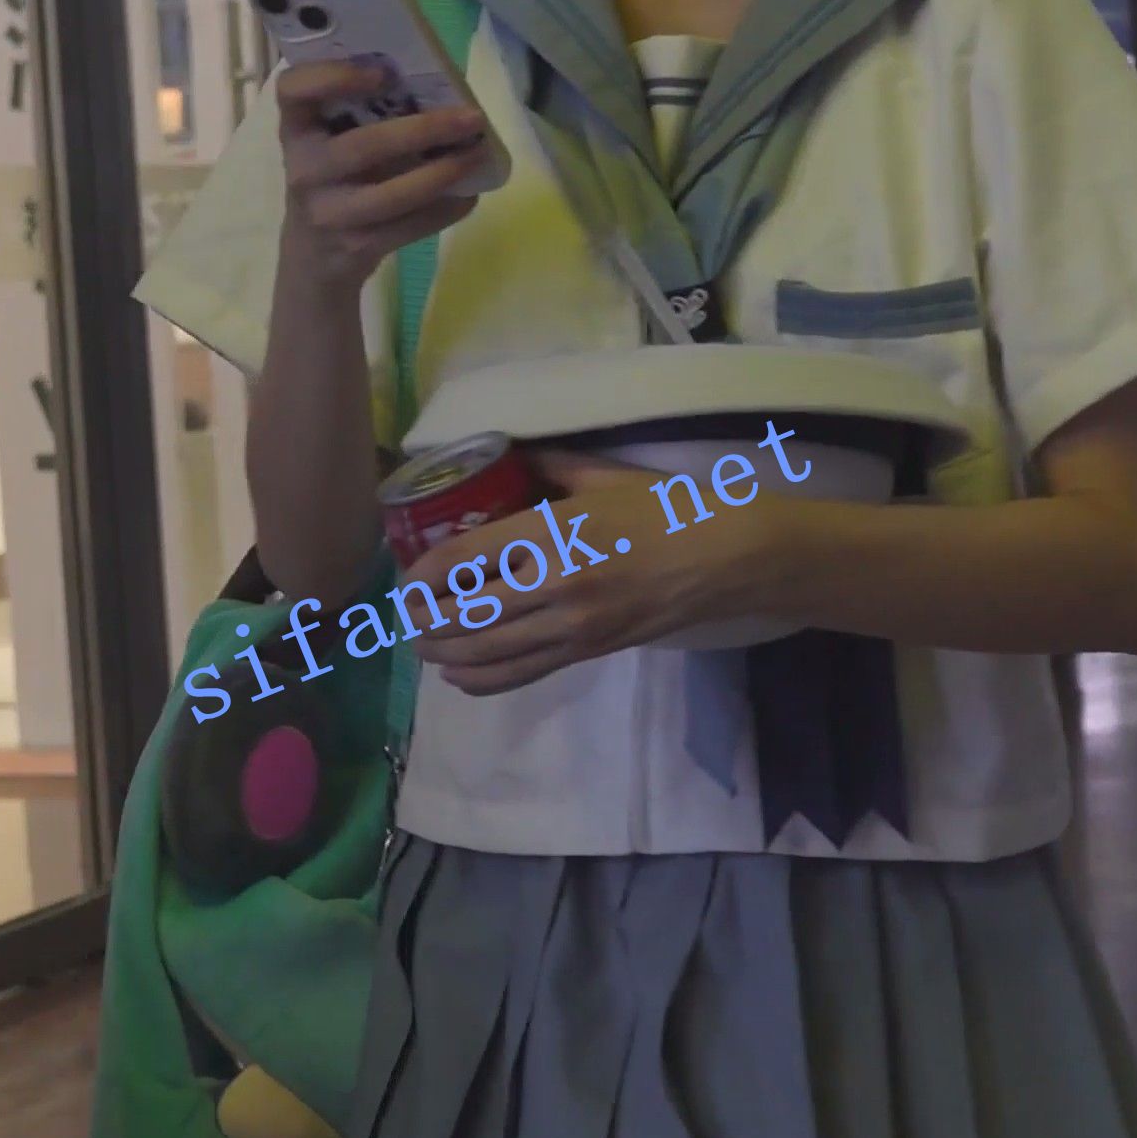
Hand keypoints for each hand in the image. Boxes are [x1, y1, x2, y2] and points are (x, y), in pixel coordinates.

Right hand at [276, 61, 491, 295]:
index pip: (293, 91)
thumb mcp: (330, 139)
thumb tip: (443, 86)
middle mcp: (304, 168)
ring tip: (478, 154)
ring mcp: (327, 212)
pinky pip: (408, 227)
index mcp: (296, 128)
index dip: (332, 77)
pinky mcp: (355, 246)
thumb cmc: (333, 177)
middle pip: (362, 147)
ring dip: (442, 174)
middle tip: (471, 118)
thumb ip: (363, 110)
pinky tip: (468, 194)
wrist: (313, 255)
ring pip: (390, 195)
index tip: (382, 72)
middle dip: (424, 130)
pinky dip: (445, 210)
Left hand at [408, 446, 796, 694]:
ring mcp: (572, 625)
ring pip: (488, 651)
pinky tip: (460, 677)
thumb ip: (554, 468)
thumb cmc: (671, 508)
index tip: (408, 578)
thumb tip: (514, 457)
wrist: (729, 558)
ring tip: (423, 647)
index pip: (466, 557)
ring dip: (445, 653)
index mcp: (553, 531)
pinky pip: (523, 674)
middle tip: (407, 617)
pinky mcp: (589, 651)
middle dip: (426, 621)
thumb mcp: (607, 476)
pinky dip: (483, 680)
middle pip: (466, 613)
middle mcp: (554, 583)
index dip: (425, 573)